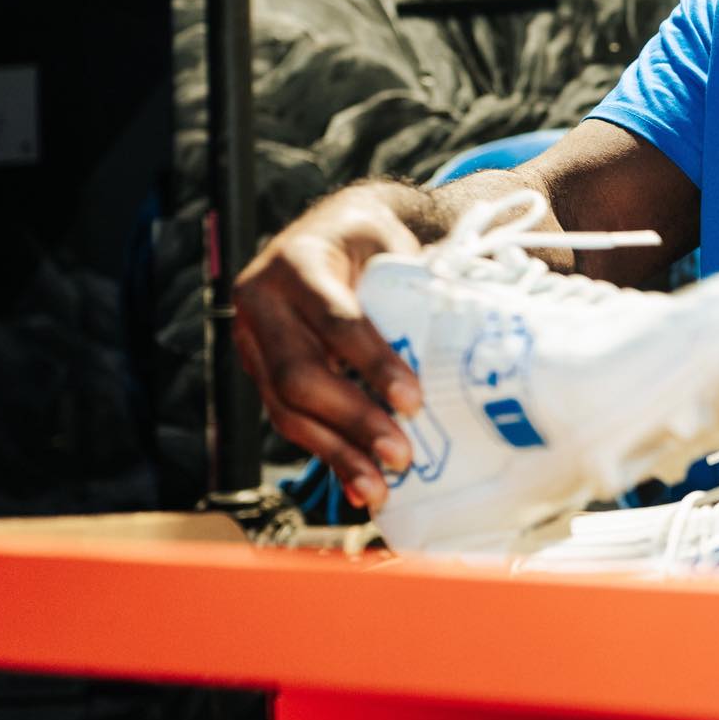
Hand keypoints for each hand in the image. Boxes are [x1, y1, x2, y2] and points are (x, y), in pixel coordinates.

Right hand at [231, 186, 426, 510]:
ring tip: (380, 488)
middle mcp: (261, 304)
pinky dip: (326, 453)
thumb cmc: (371, 242)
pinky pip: (287, 420)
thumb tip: (467, 339)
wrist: (328, 232)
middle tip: (401, 456)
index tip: (414, 401)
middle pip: (299, 376)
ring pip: (285, 409)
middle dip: (353, 421)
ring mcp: (251, 342)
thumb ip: (413, 285)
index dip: (373, 364)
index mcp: (298, 264)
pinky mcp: (257, 373)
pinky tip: (357, 484)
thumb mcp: (390, 245)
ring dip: (336, 453)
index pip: (336, 321)